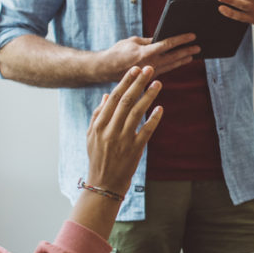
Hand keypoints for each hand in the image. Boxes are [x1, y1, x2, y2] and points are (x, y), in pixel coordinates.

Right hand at [85, 67, 163, 193]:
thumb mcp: (92, 136)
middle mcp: (110, 130)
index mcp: (99, 124)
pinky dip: (154, 119)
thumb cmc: (98, 158)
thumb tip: (106, 95)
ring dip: (148, 96)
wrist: (104, 183)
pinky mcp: (135, 150)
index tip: (134, 70)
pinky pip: (146, 131)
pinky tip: (161, 108)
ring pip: (137, 113)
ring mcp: (123, 140)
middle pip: (126, 101)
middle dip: (138, 83)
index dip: (125, 82)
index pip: (113, 98)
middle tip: (149, 69)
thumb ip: (98, 115)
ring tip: (158, 83)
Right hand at [101, 33, 199, 81]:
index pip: (168, 45)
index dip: (181, 40)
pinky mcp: (149, 77)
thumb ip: (148, 41)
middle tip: (198, 46)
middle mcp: (150, 64)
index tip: (192, 35)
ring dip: (183, 59)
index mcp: (145, 53)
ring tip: (193, 54)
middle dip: (187, 51)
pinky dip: (174, 65)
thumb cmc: (118, 52)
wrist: (107, 69)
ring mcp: (150, 72)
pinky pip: (165, 70)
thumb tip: (161, 39)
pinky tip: (180, 61)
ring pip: (171, 65)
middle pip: (173, 57)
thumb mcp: (133, 41)